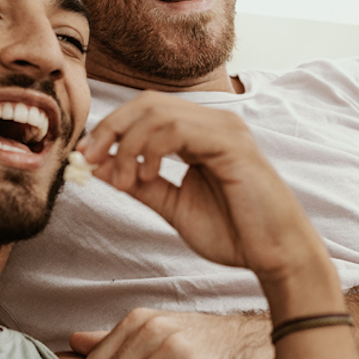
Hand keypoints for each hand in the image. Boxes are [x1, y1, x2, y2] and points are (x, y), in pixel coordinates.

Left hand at [79, 92, 327, 286]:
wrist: (274, 255)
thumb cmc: (234, 233)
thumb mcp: (174, 206)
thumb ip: (140, 185)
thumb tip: (97, 167)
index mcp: (200, 135)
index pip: (146, 112)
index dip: (111, 129)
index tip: (85, 158)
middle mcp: (214, 123)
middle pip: (147, 103)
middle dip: (111, 129)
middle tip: (90, 160)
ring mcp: (225, 129)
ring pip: (159, 112)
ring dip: (128, 145)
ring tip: (123, 182)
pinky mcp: (232, 143)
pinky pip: (178, 129)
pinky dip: (151, 150)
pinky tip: (146, 176)